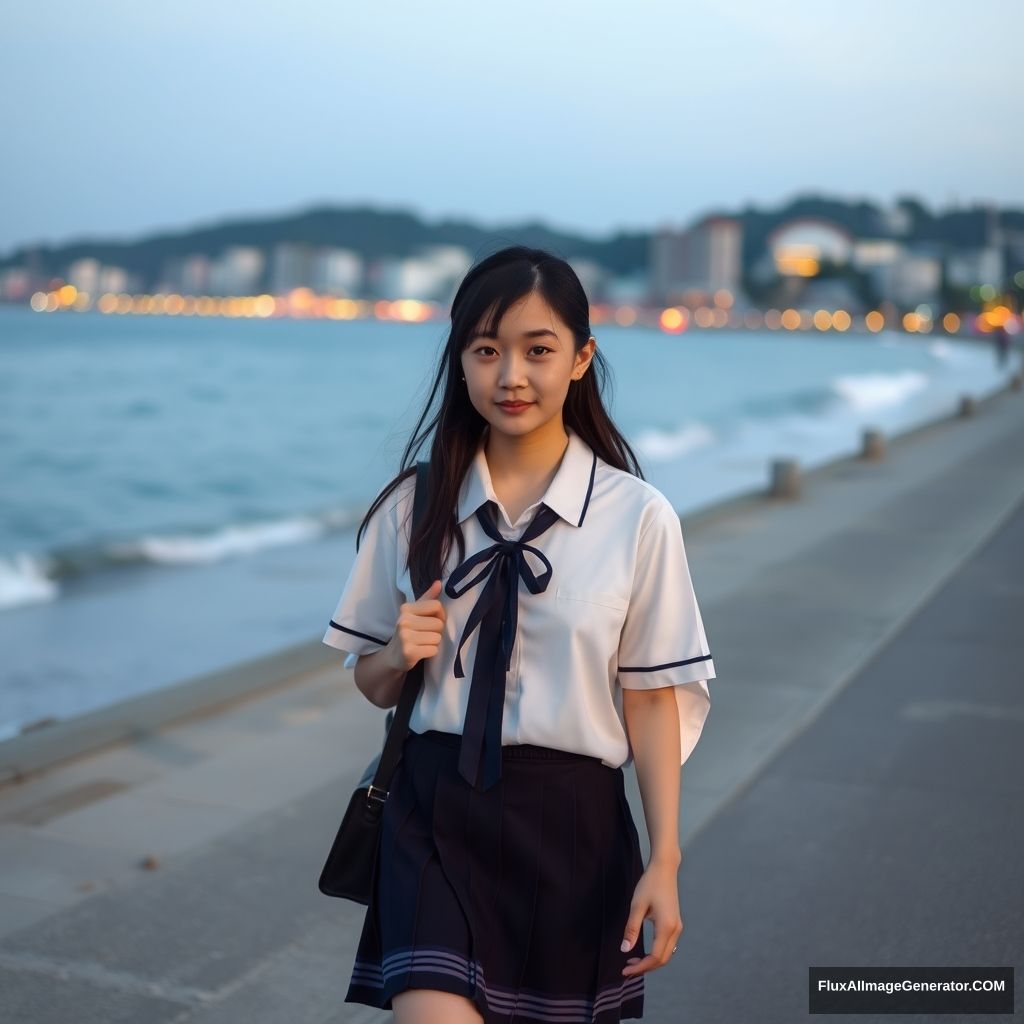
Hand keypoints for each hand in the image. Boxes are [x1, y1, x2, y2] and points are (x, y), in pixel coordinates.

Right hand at [386, 579, 445, 671]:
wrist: (393, 655)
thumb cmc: (409, 631)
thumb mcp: (416, 613)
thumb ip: (428, 598)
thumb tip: (439, 583)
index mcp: (407, 608)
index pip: (436, 605)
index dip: (440, 615)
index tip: (433, 620)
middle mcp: (404, 620)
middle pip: (439, 623)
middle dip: (437, 631)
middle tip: (426, 635)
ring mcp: (405, 636)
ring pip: (437, 637)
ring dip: (434, 642)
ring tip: (423, 643)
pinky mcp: (408, 652)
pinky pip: (433, 650)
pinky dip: (431, 652)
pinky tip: (421, 651)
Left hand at [620, 860, 682, 977]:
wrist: (664, 869)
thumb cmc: (649, 884)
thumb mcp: (637, 905)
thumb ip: (632, 929)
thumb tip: (625, 950)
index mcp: (666, 927)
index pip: (655, 957)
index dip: (640, 967)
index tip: (625, 970)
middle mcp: (675, 930)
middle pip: (662, 959)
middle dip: (645, 967)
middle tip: (627, 969)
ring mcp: (677, 927)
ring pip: (666, 954)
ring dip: (651, 961)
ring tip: (633, 962)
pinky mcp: (675, 924)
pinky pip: (667, 946)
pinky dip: (656, 953)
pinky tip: (644, 951)